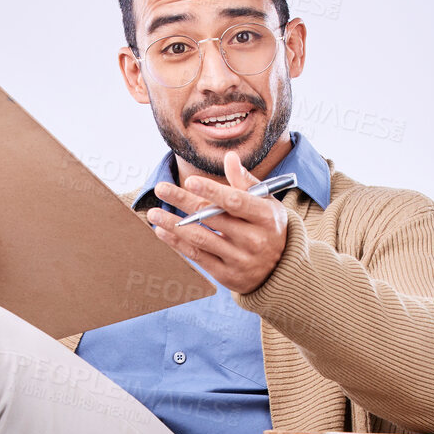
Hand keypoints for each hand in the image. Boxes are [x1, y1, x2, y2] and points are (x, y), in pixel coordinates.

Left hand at [145, 150, 288, 296]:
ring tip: (153, 213)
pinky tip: (162, 231)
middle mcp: (254, 239)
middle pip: (212, 218)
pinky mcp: (226, 275)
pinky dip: (177, 243)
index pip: (235, 201)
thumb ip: (246, 182)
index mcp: (266, 217)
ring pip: (201, 239)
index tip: (190, 181)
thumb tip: (230, 157)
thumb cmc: (268, 227)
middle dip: (184, 201)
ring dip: (173, 224)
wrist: (279, 270)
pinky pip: (197, 256)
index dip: (212, 191)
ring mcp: (239, 259)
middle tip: (160, 188)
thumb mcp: (266, 203)